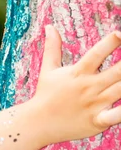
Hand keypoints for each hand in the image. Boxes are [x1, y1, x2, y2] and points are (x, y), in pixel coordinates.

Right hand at [32, 25, 120, 144]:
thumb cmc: (45, 95)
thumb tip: (50, 26)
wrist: (38, 123)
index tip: (119, 33)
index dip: (110, 42)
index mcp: (78, 73)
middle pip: (116, 72)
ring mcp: (94, 104)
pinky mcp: (97, 121)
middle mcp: (88, 87)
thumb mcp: (48, 69)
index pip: (96, 54)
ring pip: (120, 90)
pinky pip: (114, 116)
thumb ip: (52, 47)